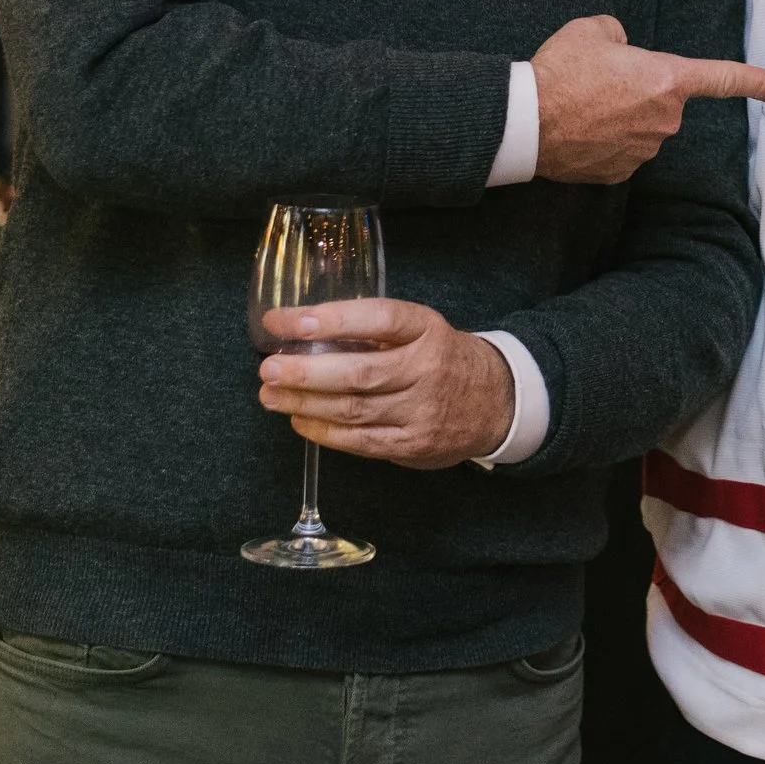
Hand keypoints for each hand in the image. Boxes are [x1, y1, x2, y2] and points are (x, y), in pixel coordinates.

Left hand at [257, 298, 515, 469]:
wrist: (496, 402)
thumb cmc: (444, 357)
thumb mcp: (423, 329)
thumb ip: (375, 329)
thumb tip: (304, 329)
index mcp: (428, 330)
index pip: (378, 318)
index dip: (329, 319)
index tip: (286, 320)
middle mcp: (427, 369)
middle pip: (359, 372)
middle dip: (305, 371)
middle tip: (269, 366)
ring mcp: (421, 411)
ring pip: (354, 410)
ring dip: (304, 402)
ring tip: (270, 394)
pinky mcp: (412, 445)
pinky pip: (360, 441)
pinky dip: (323, 431)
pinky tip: (299, 419)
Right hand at [531, 15, 764, 184]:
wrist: (526, 122)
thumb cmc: (561, 71)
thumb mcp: (593, 29)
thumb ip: (619, 35)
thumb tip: (621, 50)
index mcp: (667, 80)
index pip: (722, 79)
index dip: (755, 82)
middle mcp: (665, 120)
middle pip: (664, 99)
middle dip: (640, 88)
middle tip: (598, 80)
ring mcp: (644, 150)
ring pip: (642, 125)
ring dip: (620, 115)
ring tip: (582, 104)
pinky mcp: (621, 173)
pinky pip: (622, 149)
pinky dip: (606, 140)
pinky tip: (579, 130)